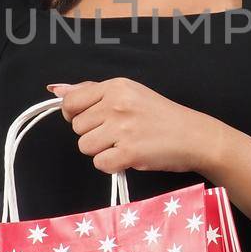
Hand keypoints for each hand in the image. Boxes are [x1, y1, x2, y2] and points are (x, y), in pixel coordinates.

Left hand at [45, 78, 224, 176]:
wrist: (194, 136)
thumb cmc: (161, 116)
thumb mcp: (129, 93)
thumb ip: (91, 91)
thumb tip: (56, 89)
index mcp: (116, 86)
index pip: (71, 102)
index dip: (75, 115)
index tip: (92, 120)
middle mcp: (117, 104)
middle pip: (77, 127)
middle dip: (94, 134)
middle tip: (119, 133)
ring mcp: (122, 128)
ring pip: (85, 146)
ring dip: (102, 151)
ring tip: (125, 144)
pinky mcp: (129, 152)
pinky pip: (100, 163)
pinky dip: (113, 165)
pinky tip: (129, 156)